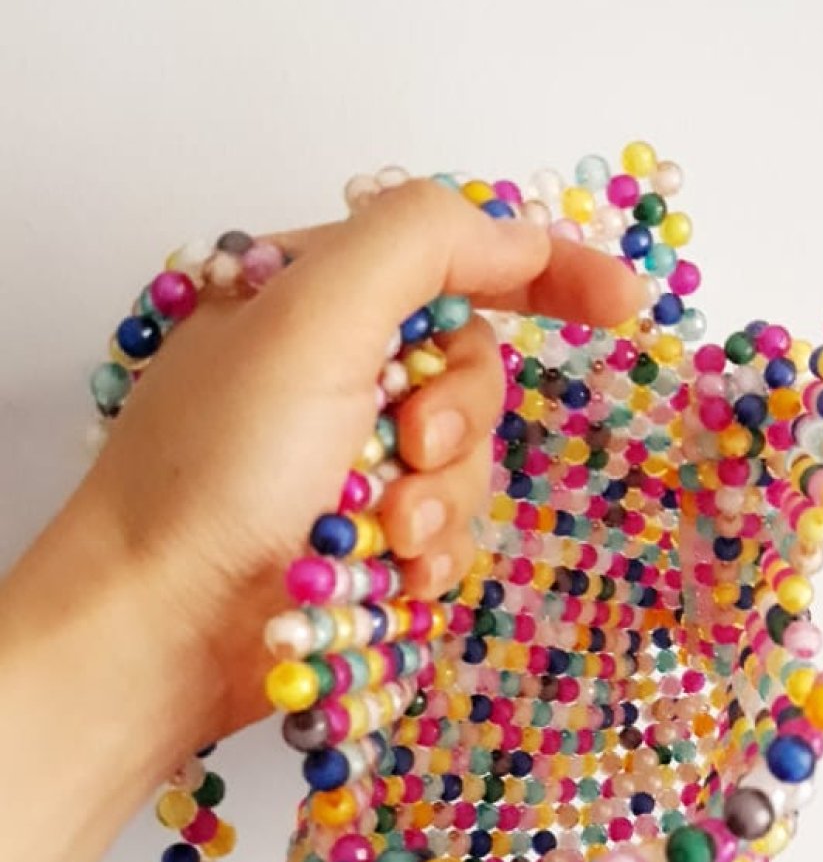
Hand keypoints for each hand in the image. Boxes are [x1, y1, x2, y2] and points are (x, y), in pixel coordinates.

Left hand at [77, 179, 639, 751]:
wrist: (160, 626)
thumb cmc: (218, 468)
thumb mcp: (313, 316)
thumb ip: (421, 243)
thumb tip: (518, 234)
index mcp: (312, 292)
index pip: (455, 253)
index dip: (546, 270)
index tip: (623, 302)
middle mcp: (333, 368)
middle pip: (472, 364)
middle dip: (460, 416)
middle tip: (412, 449)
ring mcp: (348, 457)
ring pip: (470, 459)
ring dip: (442, 498)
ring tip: (382, 532)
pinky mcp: (361, 537)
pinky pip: (450, 531)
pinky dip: (429, 553)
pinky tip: (385, 575)